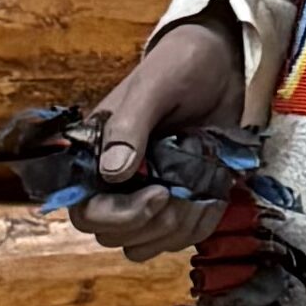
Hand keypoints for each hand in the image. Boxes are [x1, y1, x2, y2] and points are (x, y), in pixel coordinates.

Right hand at [80, 9, 250, 253]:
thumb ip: (129, 127)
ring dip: (179, 228)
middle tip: (182, 190)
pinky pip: (180, 236)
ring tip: (200, 190)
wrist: (220, 62)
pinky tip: (212, 195)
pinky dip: (200, 224)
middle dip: (154, 223)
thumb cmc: (180, 65)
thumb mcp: (154, 88)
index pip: (86, 212)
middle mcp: (114, 182)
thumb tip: (113, 171)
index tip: (160, 195)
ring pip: (148, 243)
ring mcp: (145, 194)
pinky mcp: (177, 200)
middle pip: (115, 236)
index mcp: (94, 155)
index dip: (120, 217)